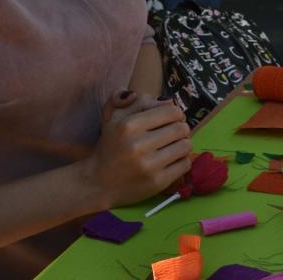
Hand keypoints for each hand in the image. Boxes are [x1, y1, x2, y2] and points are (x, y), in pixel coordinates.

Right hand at [81, 93, 191, 209]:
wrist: (97, 182)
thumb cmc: (110, 147)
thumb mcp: (115, 118)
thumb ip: (137, 102)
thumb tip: (167, 100)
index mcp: (129, 125)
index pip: (171, 111)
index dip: (177, 114)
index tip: (173, 118)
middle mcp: (139, 145)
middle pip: (181, 128)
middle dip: (182, 128)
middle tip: (175, 133)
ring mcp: (149, 165)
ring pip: (186, 146)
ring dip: (183, 144)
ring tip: (174, 146)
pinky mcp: (157, 182)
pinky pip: (185, 165)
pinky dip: (182, 160)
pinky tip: (172, 160)